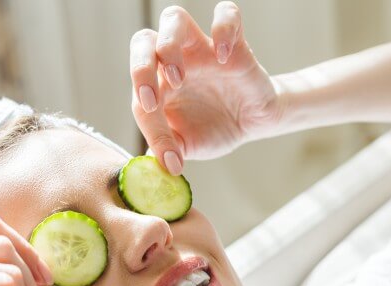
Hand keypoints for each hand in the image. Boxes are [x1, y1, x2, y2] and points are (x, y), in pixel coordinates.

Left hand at [130, 1, 282, 174]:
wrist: (252, 122)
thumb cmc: (213, 128)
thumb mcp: (189, 145)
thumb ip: (168, 149)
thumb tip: (155, 165)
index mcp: (157, 83)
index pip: (139, 90)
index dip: (147, 121)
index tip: (168, 152)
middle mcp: (174, 60)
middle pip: (142, 40)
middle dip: (140, 67)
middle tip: (153, 100)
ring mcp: (201, 48)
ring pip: (173, 18)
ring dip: (168, 45)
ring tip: (179, 78)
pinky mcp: (233, 42)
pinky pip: (226, 13)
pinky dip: (223, 29)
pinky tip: (223, 57)